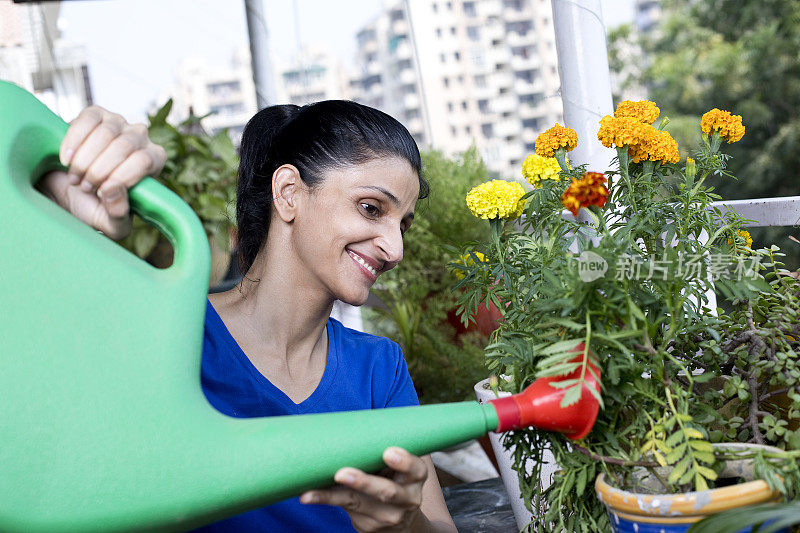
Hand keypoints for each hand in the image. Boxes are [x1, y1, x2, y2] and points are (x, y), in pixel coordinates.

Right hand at [36, 106, 166, 239]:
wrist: (68, 190)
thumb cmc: (96, 207)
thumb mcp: (111, 223)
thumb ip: (118, 214)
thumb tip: (112, 189)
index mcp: (153, 162)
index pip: (145, 161)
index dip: (121, 176)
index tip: (100, 192)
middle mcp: (141, 138)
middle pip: (125, 146)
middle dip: (100, 170)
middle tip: (84, 187)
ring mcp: (119, 122)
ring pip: (107, 132)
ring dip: (85, 158)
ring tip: (76, 176)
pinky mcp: (96, 114)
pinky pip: (88, 118)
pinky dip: (74, 140)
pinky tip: (66, 158)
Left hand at [300, 447, 430, 531]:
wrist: (400, 519)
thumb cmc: (393, 477)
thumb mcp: (399, 465)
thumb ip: (384, 448)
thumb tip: (345, 421)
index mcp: (416, 477)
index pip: (415, 469)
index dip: (404, 462)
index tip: (388, 452)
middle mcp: (407, 499)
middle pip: (387, 491)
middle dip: (364, 482)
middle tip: (342, 473)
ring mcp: (388, 516)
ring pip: (358, 503)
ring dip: (333, 496)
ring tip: (311, 491)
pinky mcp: (369, 525)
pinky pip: (344, 508)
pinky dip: (325, 500)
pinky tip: (308, 496)